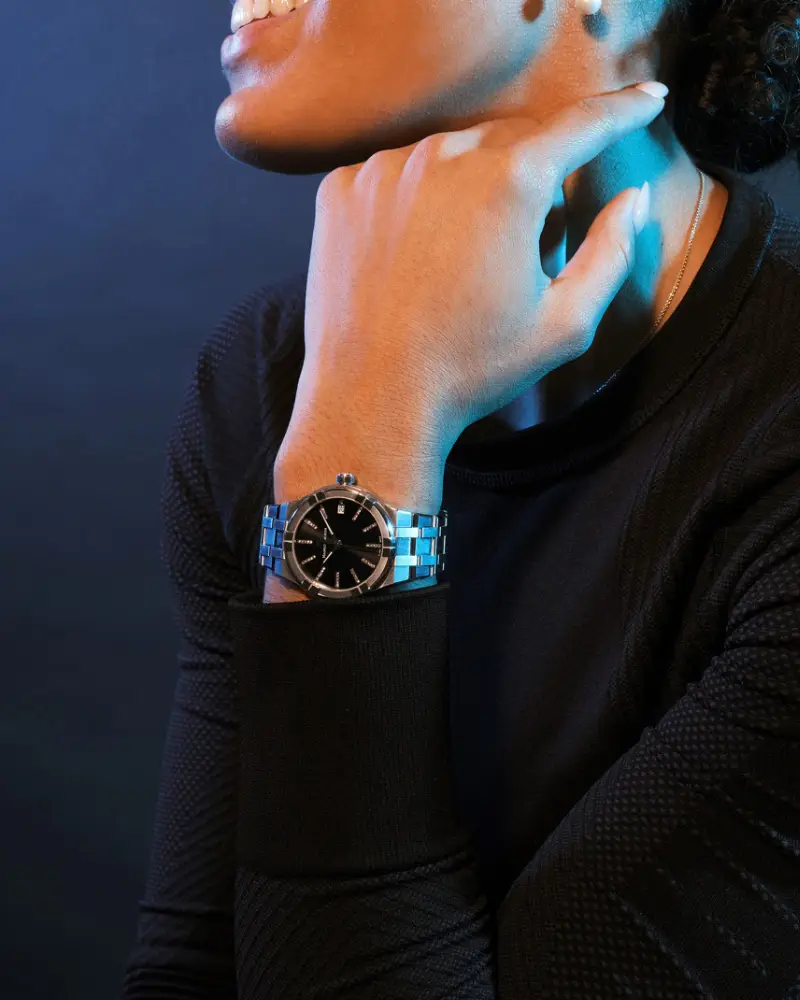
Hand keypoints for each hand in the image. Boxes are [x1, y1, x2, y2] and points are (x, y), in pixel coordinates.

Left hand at [285, 83, 663, 473]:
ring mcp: (386, 170)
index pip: (581, 126)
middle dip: (532, 177)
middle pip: (512, 139)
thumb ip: (611, 252)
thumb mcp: (565, 324)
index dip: (622, 110)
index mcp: (510, 184)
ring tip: (458, 263)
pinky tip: (413, 256)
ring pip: (451, 153)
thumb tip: (634, 198)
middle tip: (522, 248)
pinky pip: (397, 173)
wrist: (372, 400)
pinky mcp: (343, 190)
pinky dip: (416, 199)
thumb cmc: (471, 368)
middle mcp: (444, 158)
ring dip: (470, 187)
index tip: (648, 99)